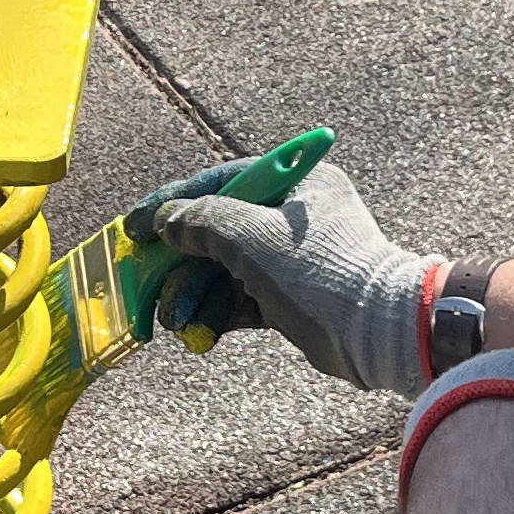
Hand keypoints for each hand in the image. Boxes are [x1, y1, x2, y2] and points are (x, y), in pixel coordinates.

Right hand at [137, 154, 435, 395]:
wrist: (378, 332)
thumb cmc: (319, 271)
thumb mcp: (251, 237)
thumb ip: (202, 222)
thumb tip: (167, 220)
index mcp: (293, 182)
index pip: (219, 184)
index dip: (172, 205)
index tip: (135, 228)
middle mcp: (293, 214)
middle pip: (218, 231)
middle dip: (180, 263)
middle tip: (147, 286)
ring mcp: (293, 258)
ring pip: (226, 269)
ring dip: (195, 293)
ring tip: (174, 321)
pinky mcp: (292, 297)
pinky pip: (242, 298)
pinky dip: (218, 312)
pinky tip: (198, 332)